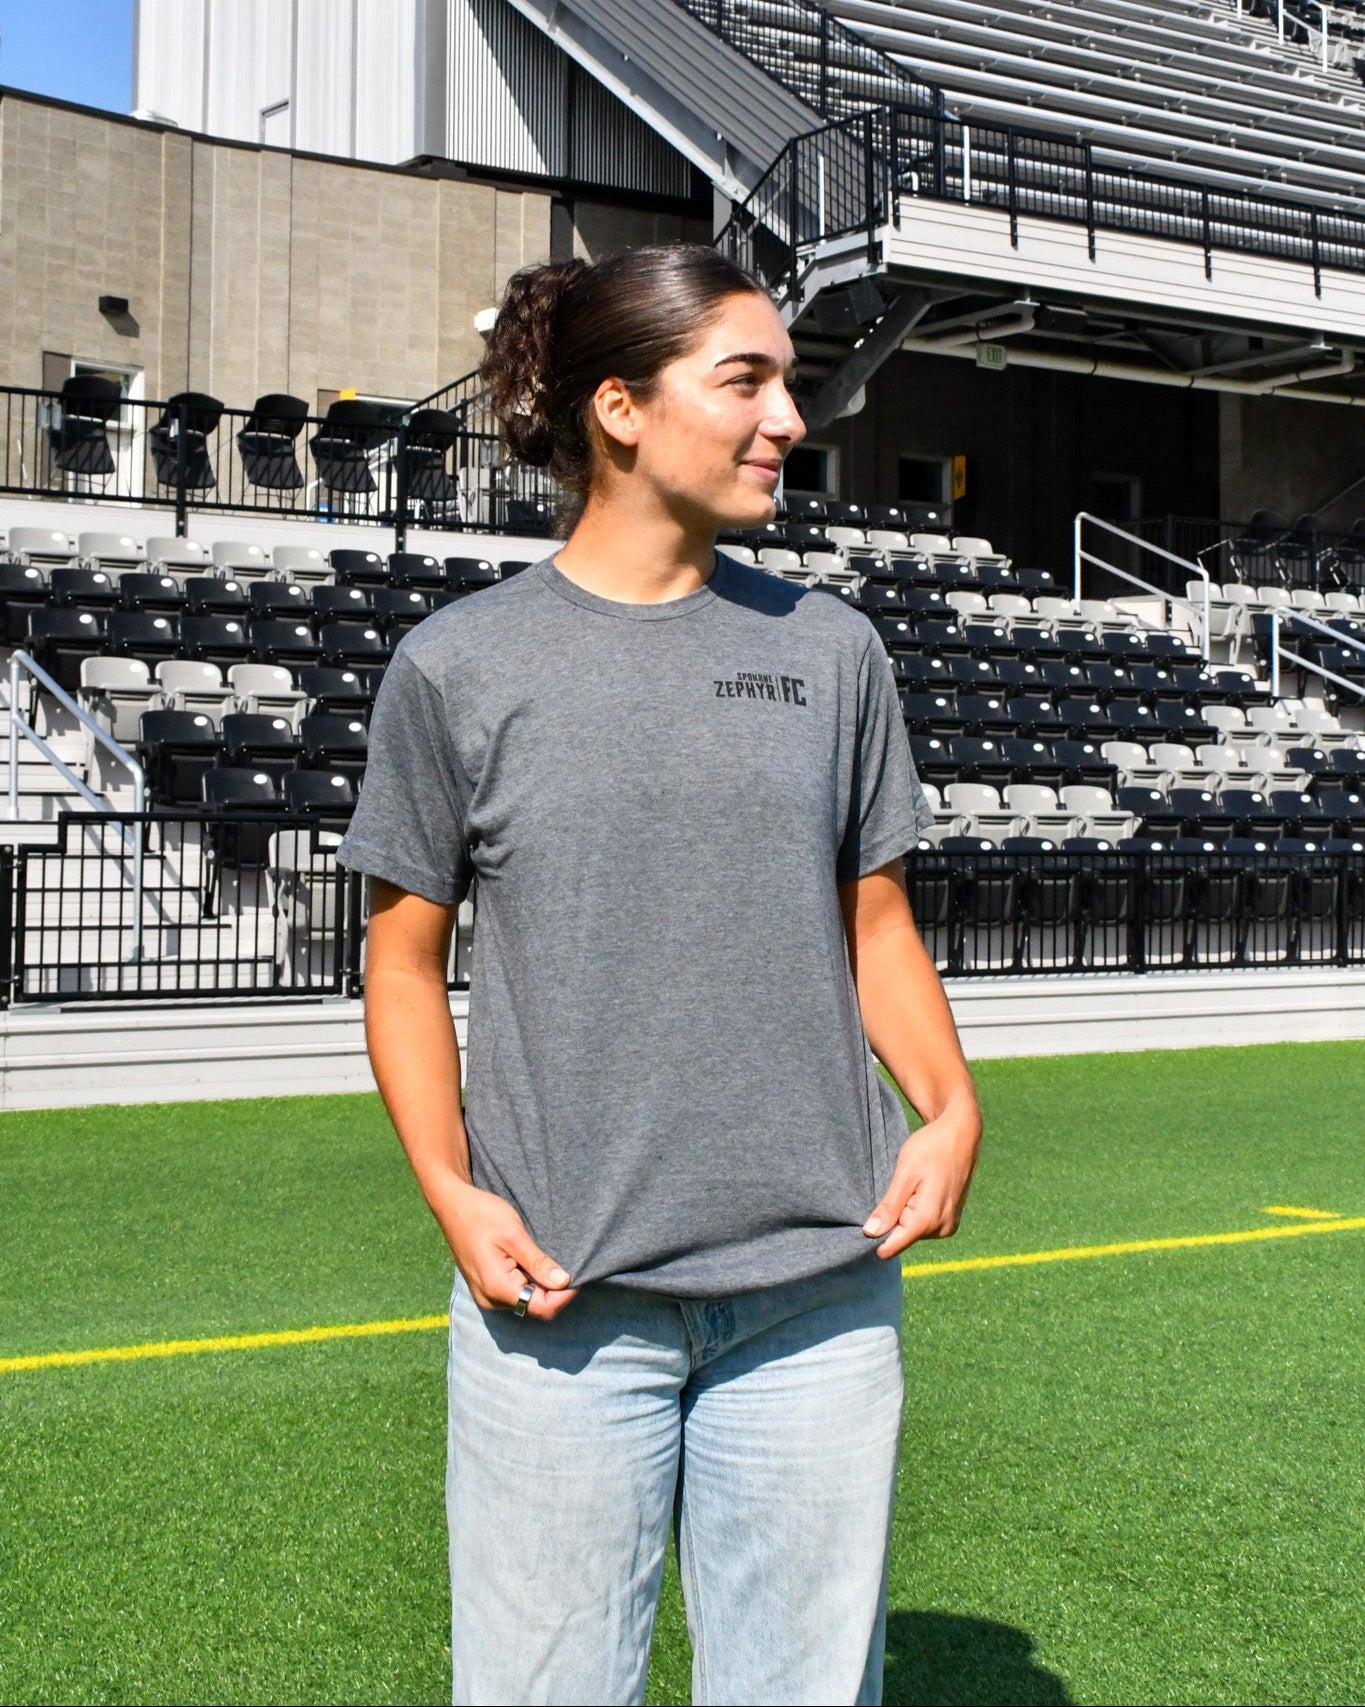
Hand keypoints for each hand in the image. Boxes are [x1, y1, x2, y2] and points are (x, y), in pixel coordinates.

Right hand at [435, 1178, 578, 1319]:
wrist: (452, 1205)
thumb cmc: (482, 1215)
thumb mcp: (514, 1235)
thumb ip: (538, 1263)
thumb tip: (563, 1282)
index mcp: (498, 1288)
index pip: (542, 1308)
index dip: (564, 1295)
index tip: (577, 1275)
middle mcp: (490, 1299)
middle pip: (534, 1307)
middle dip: (554, 1291)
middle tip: (565, 1264)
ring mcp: (485, 1295)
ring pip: (525, 1301)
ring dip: (540, 1286)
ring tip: (547, 1260)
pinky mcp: (485, 1287)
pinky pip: (513, 1293)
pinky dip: (527, 1282)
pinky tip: (531, 1263)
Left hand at [863, 1103, 981, 1259]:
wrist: (961, 1134)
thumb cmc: (931, 1148)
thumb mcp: (904, 1174)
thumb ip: (889, 1207)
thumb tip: (870, 1233)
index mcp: (927, 1220)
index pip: (891, 1247)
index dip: (875, 1235)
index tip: (869, 1214)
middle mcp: (941, 1229)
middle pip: (901, 1239)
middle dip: (893, 1219)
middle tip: (899, 1188)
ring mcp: (948, 1226)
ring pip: (911, 1232)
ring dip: (905, 1213)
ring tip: (912, 1186)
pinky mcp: (950, 1221)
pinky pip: (923, 1225)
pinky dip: (916, 1212)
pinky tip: (920, 1190)